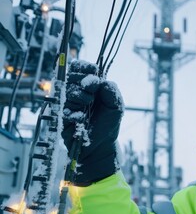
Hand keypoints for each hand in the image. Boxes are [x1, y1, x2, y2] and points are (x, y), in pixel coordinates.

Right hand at [62, 60, 123, 185]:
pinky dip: (75, 113)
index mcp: (88, 86)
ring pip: (68, 91)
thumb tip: (101, 80)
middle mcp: (75, 92)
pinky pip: (65, 109)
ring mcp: (67, 104)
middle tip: (92, 91)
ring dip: (80, 96)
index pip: (80, 67)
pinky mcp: (61, 117)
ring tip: (88, 105)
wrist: (101, 146)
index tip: (94, 71)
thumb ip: (111, 91)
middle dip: (84, 81)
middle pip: (72, 76)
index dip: (85, 67)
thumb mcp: (116, 106)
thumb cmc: (108, 124)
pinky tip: (81, 119)